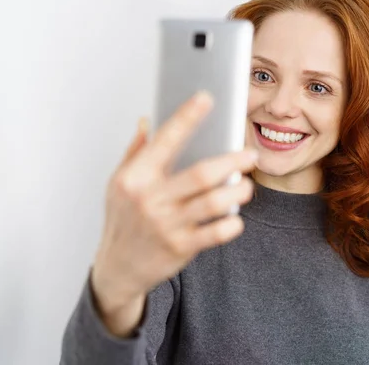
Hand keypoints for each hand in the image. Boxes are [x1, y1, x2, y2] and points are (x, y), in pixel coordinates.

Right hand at [91, 91, 257, 325]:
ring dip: (238, 191)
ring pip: (214, 202)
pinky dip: (231, 224)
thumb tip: (147, 121)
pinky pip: (216, 233)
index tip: (207, 99)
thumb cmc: (122, 221)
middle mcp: (151, 199)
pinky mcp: (180, 247)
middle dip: (233, 160)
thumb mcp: (119, 184)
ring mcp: (166, 225)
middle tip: (250, 155)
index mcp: (136, 177)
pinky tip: (236, 218)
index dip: (187, 117)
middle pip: (201, 173)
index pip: (165, 140)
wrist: (118, 268)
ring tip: (247, 185)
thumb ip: (136, 152)